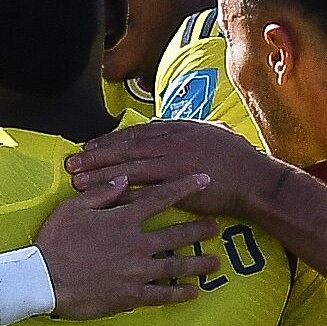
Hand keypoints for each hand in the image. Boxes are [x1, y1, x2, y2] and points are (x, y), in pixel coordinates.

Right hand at [35, 168, 219, 316]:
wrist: (45, 279)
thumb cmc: (55, 241)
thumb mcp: (73, 207)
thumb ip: (102, 192)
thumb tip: (125, 178)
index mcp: (123, 219)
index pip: (160, 198)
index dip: (184, 187)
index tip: (204, 180)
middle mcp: (136, 243)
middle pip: (176, 234)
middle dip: (199, 230)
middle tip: (217, 227)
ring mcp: (136, 270)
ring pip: (175, 265)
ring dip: (197, 263)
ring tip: (215, 262)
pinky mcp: (132, 295)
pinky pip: (162, 294)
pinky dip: (179, 293)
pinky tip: (194, 292)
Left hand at [67, 120, 291, 222]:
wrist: (255, 179)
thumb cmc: (238, 160)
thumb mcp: (211, 134)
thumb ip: (186, 132)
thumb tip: (169, 130)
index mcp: (177, 129)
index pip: (135, 134)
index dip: (109, 141)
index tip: (89, 147)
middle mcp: (170, 140)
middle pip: (123, 147)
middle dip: (95, 155)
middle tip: (72, 163)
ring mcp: (172, 159)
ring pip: (127, 165)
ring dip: (99, 172)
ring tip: (77, 180)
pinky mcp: (175, 180)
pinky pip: (140, 184)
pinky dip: (118, 189)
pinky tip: (102, 196)